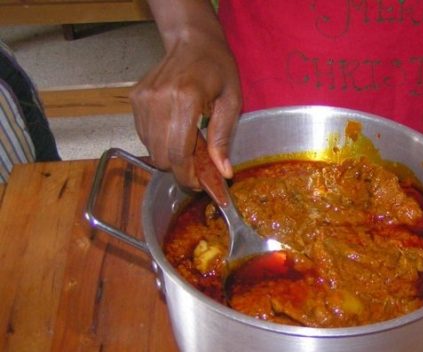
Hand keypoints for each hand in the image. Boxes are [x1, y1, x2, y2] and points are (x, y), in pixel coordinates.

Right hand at [129, 2, 240, 187]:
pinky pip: (144, 134)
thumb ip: (223, 138)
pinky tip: (175, 131)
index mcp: (186, 99)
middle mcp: (159, 100)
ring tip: (187, 144)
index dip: (187, 176)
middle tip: (196, 167)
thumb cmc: (218, 69)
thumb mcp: (231, 102)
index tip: (198, 184)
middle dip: (178, 169)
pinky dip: (159, 141)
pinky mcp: (135, 98)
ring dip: (168, 155)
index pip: (178, 153)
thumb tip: (223, 172)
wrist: (192, 40)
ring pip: (150, 148)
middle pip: (161, 156)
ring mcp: (143, 99)